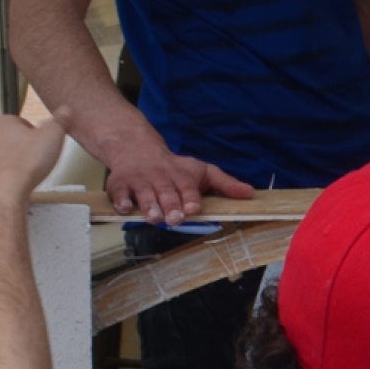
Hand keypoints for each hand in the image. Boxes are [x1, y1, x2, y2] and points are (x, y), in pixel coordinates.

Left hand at [0, 111, 71, 210]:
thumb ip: (59, 122)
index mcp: (2, 123)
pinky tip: (8, 188)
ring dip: (6, 164)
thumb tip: (66, 109)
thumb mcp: (52, 137)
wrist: (1, 194)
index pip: (20, 122)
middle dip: (17, 148)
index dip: (33, 134)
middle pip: (5, 139)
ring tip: (22, 177)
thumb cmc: (28, 161)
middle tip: (34, 161)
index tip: (42, 146)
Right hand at [100, 139, 253, 225]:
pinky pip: (118, 192)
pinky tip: (125, 209)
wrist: (137, 149)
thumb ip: (225, 184)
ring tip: (154, 218)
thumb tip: (250, 193)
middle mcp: (161, 178)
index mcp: (182, 177)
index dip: (190, 198)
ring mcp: (140, 181)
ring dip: (149, 206)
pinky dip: (121, 200)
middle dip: (171, 206)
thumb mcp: (203, 172)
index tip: (194, 208)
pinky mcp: (120, 184)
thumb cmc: (174, 167)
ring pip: (144, 194)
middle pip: (166, 193)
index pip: (188, 188)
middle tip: (175, 219)